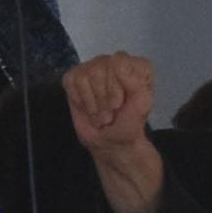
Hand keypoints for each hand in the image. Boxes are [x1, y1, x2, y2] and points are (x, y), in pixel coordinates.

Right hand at [64, 52, 163, 212]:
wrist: (112, 149)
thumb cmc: (129, 135)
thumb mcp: (138, 118)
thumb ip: (137, 98)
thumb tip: (127, 82)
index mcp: (139, 69)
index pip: (127, 64)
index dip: (124, 90)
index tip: (124, 110)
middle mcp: (118, 63)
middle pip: (106, 66)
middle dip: (108, 98)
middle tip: (111, 118)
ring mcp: (96, 69)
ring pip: (88, 72)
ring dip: (93, 101)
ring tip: (101, 117)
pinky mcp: (76, 79)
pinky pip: (73, 80)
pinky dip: (79, 99)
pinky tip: (88, 111)